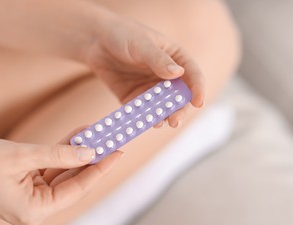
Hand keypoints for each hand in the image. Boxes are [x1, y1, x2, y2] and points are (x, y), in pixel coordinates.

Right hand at [0, 130, 122, 224]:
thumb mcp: (21, 155)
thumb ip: (59, 154)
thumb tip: (90, 151)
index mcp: (34, 211)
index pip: (77, 189)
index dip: (99, 169)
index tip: (117, 153)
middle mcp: (36, 209)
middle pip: (73, 182)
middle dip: (92, 159)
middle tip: (111, 141)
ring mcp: (32, 199)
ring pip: (64, 173)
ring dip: (79, 153)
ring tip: (98, 134)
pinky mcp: (28, 187)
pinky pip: (52, 169)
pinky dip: (64, 153)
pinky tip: (79, 136)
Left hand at [83, 15, 204, 127]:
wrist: (94, 41)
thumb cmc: (122, 34)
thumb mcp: (141, 44)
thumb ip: (158, 59)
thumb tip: (179, 73)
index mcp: (176, 59)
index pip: (193, 75)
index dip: (198, 89)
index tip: (198, 102)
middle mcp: (167, 76)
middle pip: (180, 97)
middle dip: (179, 110)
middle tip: (175, 121)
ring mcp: (151, 89)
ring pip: (163, 107)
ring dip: (163, 117)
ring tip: (159, 123)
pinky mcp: (135, 99)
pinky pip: (142, 111)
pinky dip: (144, 118)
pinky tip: (143, 122)